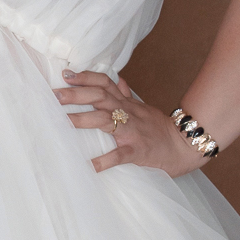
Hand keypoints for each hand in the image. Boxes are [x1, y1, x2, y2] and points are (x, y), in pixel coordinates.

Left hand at [53, 70, 206, 176]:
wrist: (184, 146)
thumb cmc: (160, 129)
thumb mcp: (143, 108)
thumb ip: (127, 95)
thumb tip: (117, 80)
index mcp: (127, 103)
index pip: (105, 83)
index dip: (86, 77)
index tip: (66, 74)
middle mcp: (128, 113)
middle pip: (100, 97)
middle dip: (76, 95)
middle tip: (55, 95)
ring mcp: (132, 131)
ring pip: (106, 120)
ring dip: (84, 120)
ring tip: (64, 122)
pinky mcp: (138, 151)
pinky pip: (120, 155)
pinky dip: (106, 160)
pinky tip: (91, 165)